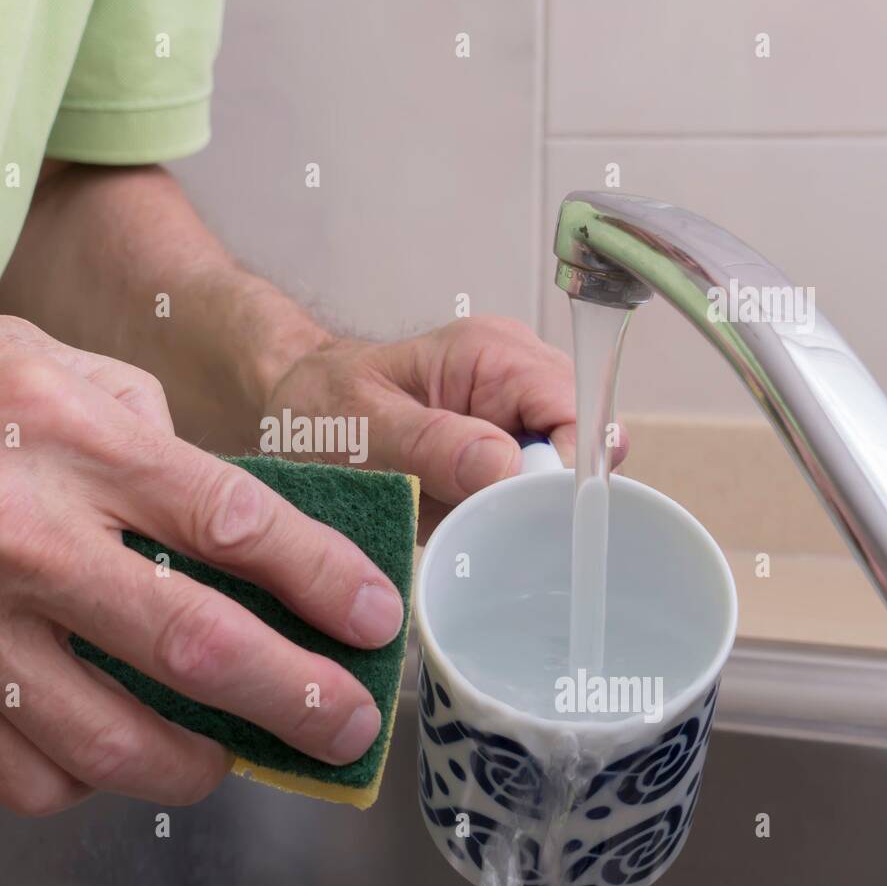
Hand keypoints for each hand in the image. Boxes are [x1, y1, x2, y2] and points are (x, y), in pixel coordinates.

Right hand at [0, 315, 402, 812]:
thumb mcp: (15, 348)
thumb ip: (127, 411)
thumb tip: (202, 483)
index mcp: (59, 435)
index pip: (227, 516)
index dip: (318, 575)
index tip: (368, 612)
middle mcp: (17, 536)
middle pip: (193, 641)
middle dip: (297, 694)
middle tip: (348, 719)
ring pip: (115, 739)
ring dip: (199, 762)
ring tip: (234, 755)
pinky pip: (28, 775)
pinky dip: (88, 778)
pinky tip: (106, 750)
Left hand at [263, 316, 628, 536]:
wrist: (301, 413)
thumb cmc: (323, 409)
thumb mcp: (361, 427)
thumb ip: (431, 444)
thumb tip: (508, 465)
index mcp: (491, 353)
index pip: (576, 408)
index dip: (566, 468)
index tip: (528, 514)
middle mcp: (518, 376)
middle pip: (585, 444)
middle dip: (550, 495)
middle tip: (493, 529)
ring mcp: (518, 414)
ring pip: (567, 474)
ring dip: (533, 511)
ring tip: (475, 529)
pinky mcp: (508, 452)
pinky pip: (539, 490)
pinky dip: (517, 518)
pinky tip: (479, 531)